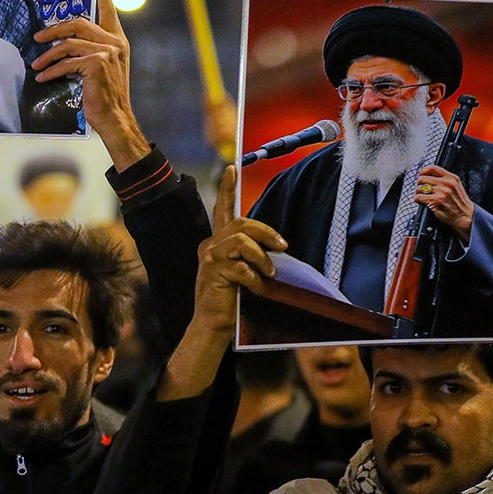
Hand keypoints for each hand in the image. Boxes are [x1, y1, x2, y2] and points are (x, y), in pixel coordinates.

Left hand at [30, 0, 147, 169]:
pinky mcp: (96, 64)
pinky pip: (67, 62)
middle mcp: (115, 42)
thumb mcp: (102, 68)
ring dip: (48, 55)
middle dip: (54, 30)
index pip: (109, 9)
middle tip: (38, 39)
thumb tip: (65, 44)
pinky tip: (43, 77)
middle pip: (78, 24)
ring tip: (37, 65)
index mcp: (118, 40)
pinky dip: (52, 70)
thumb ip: (91, 51)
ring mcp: (107, 52)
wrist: (115, 117)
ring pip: (68, 44)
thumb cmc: (105, 95)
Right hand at [192, 166, 288, 334]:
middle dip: (266, 233)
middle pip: (241, 223)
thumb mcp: (243, 272)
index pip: (222, 210)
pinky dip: (255, 279)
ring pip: (242, 241)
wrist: (213, 325)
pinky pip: (241, 267)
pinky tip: (256, 289)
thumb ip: (250, 255)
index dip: (227, 188)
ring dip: (262, 257)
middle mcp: (210, 245)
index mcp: (217, 243)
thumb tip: (276, 246)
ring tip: (269, 273)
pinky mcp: (213, 271)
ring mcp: (209, 258)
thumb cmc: (232, 300)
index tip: (232, 168)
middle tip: (283, 247)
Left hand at [415, 165, 475, 239]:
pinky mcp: (436, 201)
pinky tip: (423, 202)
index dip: (423, 171)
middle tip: (422, 190)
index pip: (432, 168)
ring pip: (419, 188)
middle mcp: (447, 183)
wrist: (465, 216)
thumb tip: (428, 176)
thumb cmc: (459, 203)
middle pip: (423, 178)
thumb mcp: (455, 186)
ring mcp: (442, 192)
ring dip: (418, 193)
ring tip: (422, 197)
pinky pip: (419, 197)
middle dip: (420, 185)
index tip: (421, 175)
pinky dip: (418, 200)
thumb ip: (444, 180)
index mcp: (451, 178)